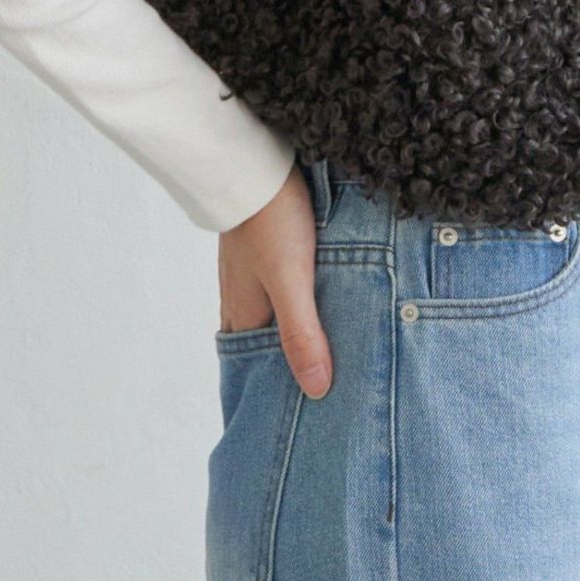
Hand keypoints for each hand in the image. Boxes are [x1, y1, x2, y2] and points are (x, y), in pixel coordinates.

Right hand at [218, 160, 333, 398]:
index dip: (274, 393)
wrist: (256, 159)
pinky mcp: (270, 247)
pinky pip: (286, 286)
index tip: (296, 421)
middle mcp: (244, 297)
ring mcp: (254, 271)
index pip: (256, 369)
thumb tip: (316, 390)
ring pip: (278, 314)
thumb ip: (302, 333)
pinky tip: (328, 298)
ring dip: (301, 331)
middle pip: (266, 344)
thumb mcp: (291, 281)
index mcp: (245, 313)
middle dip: (290, 366)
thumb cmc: (271, 219)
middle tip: (324, 391)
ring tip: (335, 350)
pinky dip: (304, 301)